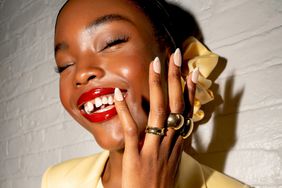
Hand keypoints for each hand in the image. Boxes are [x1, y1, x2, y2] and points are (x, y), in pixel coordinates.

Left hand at [114, 49, 196, 187]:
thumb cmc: (158, 185)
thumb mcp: (170, 162)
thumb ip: (170, 144)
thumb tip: (170, 128)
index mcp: (178, 145)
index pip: (187, 111)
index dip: (191, 90)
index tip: (192, 71)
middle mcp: (170, 143)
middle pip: (176, 105)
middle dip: (177, 79)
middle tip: (175, 56)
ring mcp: (154, 150)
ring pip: (159, 113)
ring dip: (157, 86)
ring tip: (154, 64)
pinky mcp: (137, 158)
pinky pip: (132, 130)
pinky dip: (125, 111)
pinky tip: (118, 93)